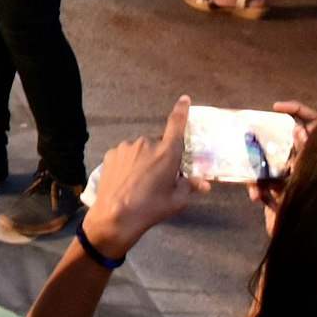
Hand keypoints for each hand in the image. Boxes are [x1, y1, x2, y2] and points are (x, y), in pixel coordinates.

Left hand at [88, 102, 196, 248]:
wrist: (115, 216)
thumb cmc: (152, 208)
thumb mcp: (177, 200)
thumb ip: (190, 186)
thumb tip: (204, 184)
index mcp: (167, 152)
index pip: (177, 124)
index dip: (182, 110)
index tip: (184, 99)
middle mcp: (147, 143)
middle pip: (159, 142)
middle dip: (162, 154)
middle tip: (161, 175)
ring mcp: (127, 147)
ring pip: (141, 148)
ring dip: (144, 158)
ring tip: (141, 181)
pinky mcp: (112, 153)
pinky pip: (126, 154)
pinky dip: (129, 163)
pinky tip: (127, 180)